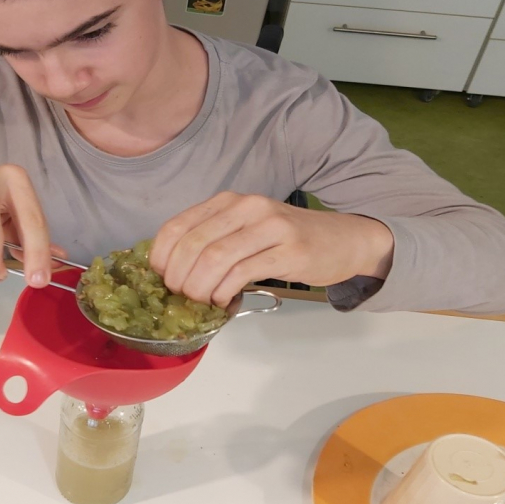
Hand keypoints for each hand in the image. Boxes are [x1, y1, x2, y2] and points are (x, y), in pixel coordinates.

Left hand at [150, 192, 393, 307]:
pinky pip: (243, 272)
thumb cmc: (287, 239)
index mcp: (228, 201)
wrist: (343, 239)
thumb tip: (173, 272)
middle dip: (179, 278)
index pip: (177, 225)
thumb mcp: (245, 229)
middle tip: (181, 297)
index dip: (161, 257)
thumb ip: (213, 240)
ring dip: (200, 288)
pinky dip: (225, 292)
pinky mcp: (288, 250)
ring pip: (215, 258)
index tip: (161, 279)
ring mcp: (269, 226)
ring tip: (201, 302)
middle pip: (193, 244)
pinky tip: (224, 301)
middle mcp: (246, 207)